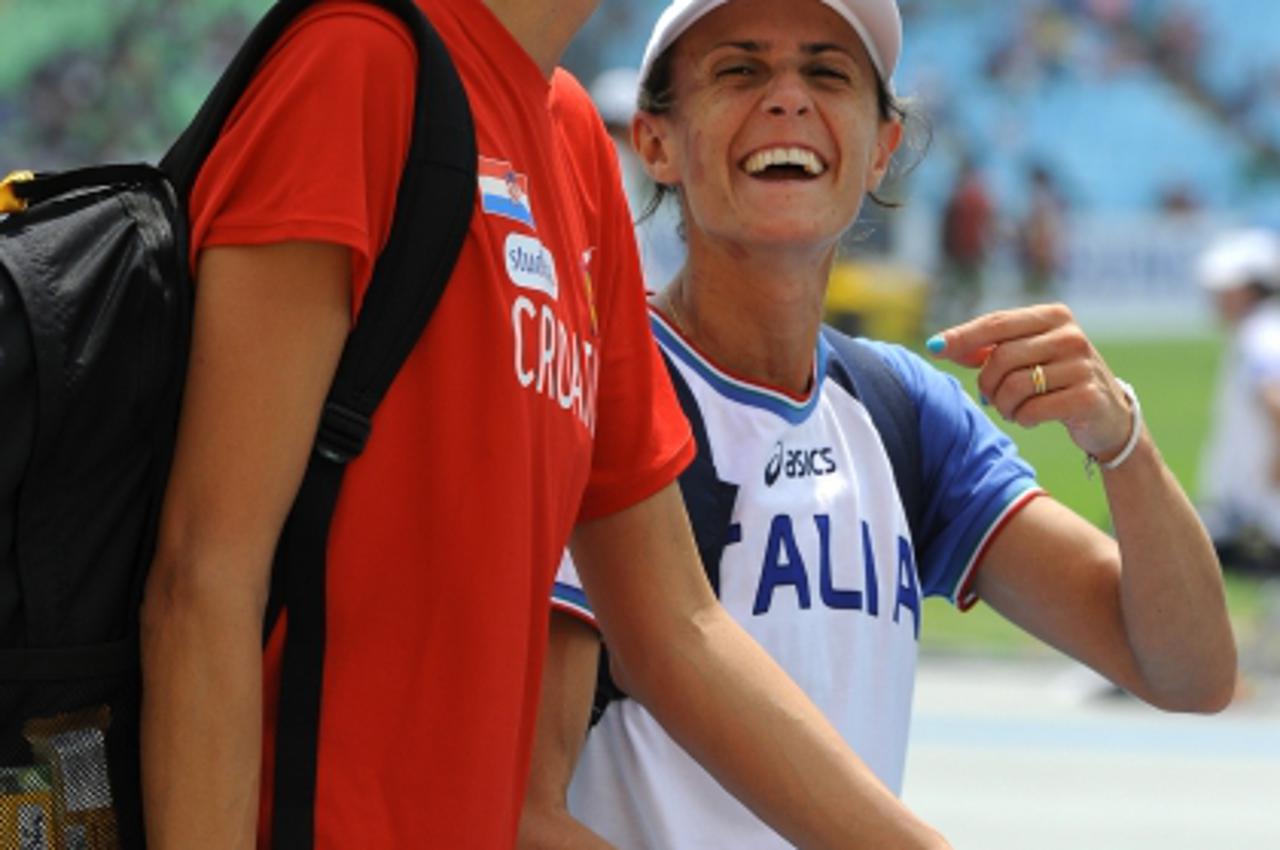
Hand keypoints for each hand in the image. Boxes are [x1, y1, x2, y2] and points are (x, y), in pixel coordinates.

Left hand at [927, 303, 1133, 460]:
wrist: (1108, 414)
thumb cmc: (1056, 379)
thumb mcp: (1027, 355)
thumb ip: (988, 348)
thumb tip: (941, 345)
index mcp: (1054, 316)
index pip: (996, 323)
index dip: (963, 337)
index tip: (934, 348)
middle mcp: (1070, 335)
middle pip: (1000, 358)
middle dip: (987, 383)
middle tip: (992, 397)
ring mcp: (1082, 365)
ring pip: (1013, 386)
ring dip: (1004, 405)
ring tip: (1013, 409)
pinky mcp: (1087, 396)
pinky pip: (1032, 410)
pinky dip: (1023, 418)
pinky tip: (1031, 417)